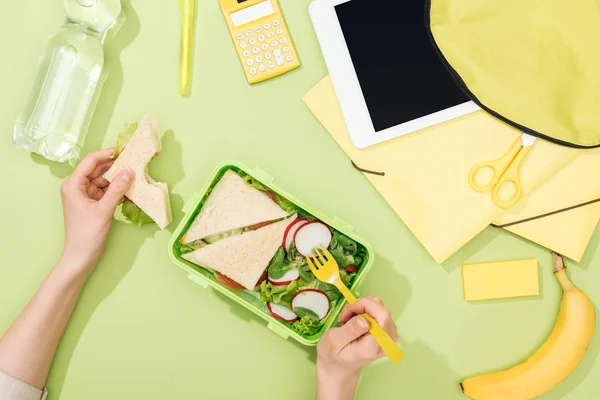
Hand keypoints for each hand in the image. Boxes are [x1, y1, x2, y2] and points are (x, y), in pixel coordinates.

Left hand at [60, 149, 133, 272]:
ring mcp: (85, 195)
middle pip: (98, 169)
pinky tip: (130, 190)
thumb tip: (130, 171)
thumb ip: (117, 189)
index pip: (91, 161)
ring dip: (118, 179)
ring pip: (104, 180)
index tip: (125, 150)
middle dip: (116, 167)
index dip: (108, 154)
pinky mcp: (93, 203)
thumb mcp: (104, 209)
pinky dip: (117, 190)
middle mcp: (78, 186)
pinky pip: (107, 191)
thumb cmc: (87, 233)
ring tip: (135, 177)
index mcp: (73, 184)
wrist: (81, 256)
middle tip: (135, 163)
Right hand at [316, 297, 397, 399]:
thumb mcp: (334, 341)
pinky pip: (379, 312)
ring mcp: (388, 338)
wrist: (338, 367)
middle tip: (345, 315)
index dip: (366, 305)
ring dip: (363, 307)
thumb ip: (350, 330)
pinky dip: (366, 310)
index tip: (349, 310)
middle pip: (383, 310)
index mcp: (373, 346)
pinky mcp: (386, 333)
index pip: (382, 316)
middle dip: (362, 305)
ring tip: (348, 318)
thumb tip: (365, 320)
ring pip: (381, 308)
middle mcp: (386, 342)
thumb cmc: (333, 355)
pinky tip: (355, 319)